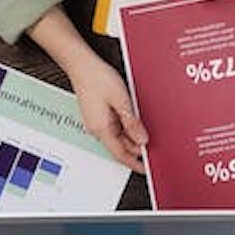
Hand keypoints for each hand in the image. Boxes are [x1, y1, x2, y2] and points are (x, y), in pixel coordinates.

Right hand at [70, 55, 147, 172]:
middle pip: (120, 146)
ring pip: (118, 137)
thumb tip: (142, 140)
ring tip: (147, 133)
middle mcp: (97, 128)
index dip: (134, 163)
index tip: (146, 169)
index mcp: (101, 129)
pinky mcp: (98, 115)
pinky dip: (127, 128)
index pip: (120, 154)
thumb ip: (132, 123)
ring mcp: (97, 122)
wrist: (81, 65)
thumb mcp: (121, 100)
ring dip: (132, 137)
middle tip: (153, 149)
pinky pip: (115, 128)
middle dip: (136, 149)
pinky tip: (135, 122)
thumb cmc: (97, 78)